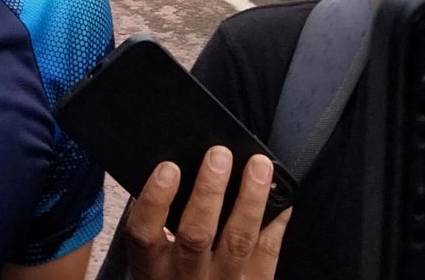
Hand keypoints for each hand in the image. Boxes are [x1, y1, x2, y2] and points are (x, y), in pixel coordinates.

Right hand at [125, 146, 291, 279]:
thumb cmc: (170, 278)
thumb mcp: (149, 256)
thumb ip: (153, 219)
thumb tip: (167, 169)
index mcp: (151, 265)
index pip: (144, 231)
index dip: (156, 198)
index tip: (169, 168)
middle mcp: (185, 277)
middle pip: (196, 235)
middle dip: (209, 191)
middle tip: (219, 156)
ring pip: (238, 242)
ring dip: (250, 200)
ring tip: (258, 167)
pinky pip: (268, 255)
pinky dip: (276, 223)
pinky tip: (281, 199)